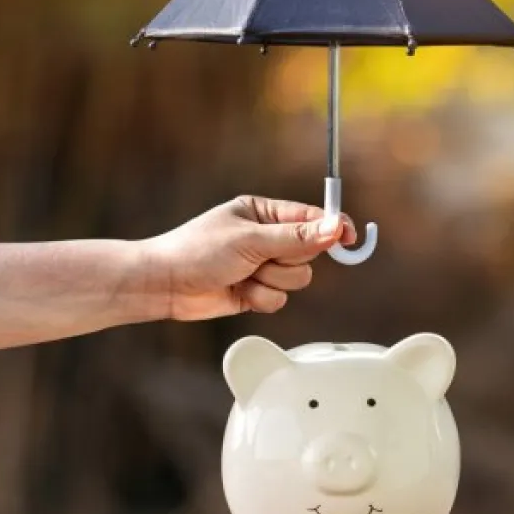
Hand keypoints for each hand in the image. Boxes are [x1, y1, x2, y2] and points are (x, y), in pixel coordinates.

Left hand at [144, 195, 358, 320]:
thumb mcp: (251, 240)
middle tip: (260, 259)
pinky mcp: (256, 291)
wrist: (164, 285)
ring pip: (297, 280)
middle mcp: (267, 238)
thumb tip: (334, 228)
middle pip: (309, 254)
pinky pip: (280, 299)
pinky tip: (237, 291)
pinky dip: (261, 299)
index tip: (349, 238)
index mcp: (264, 213)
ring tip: (243, 276)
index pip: (312, 218)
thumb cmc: (197, 250)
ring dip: (271, 282)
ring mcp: (262, 266)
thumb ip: (297, 237)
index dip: (332, 227)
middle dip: (287, 262)